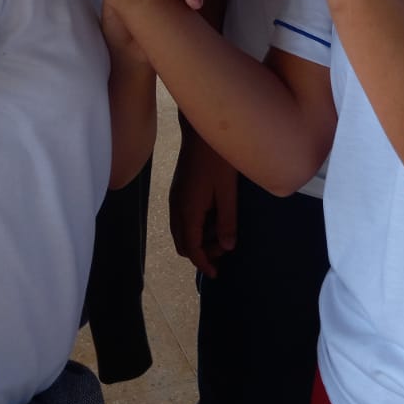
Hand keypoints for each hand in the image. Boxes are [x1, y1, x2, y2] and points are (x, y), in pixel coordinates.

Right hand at [169, 131, 238, 276]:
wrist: (201, 130)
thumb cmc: (217, 158)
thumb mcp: (227, 192)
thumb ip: (227, 221)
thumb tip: (227, 247)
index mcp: (188, 210)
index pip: (191, 248)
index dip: (203, 263)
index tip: (216, 273)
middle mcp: (176, 207)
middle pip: (183, 243)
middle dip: (201, 252)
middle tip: (224, 248)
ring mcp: (175, 197)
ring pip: (182, 230)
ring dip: (199, 238)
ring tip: (222, 231)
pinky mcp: (179, 190)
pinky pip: (183, 218)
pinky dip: (196, 225)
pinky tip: (214, 216)